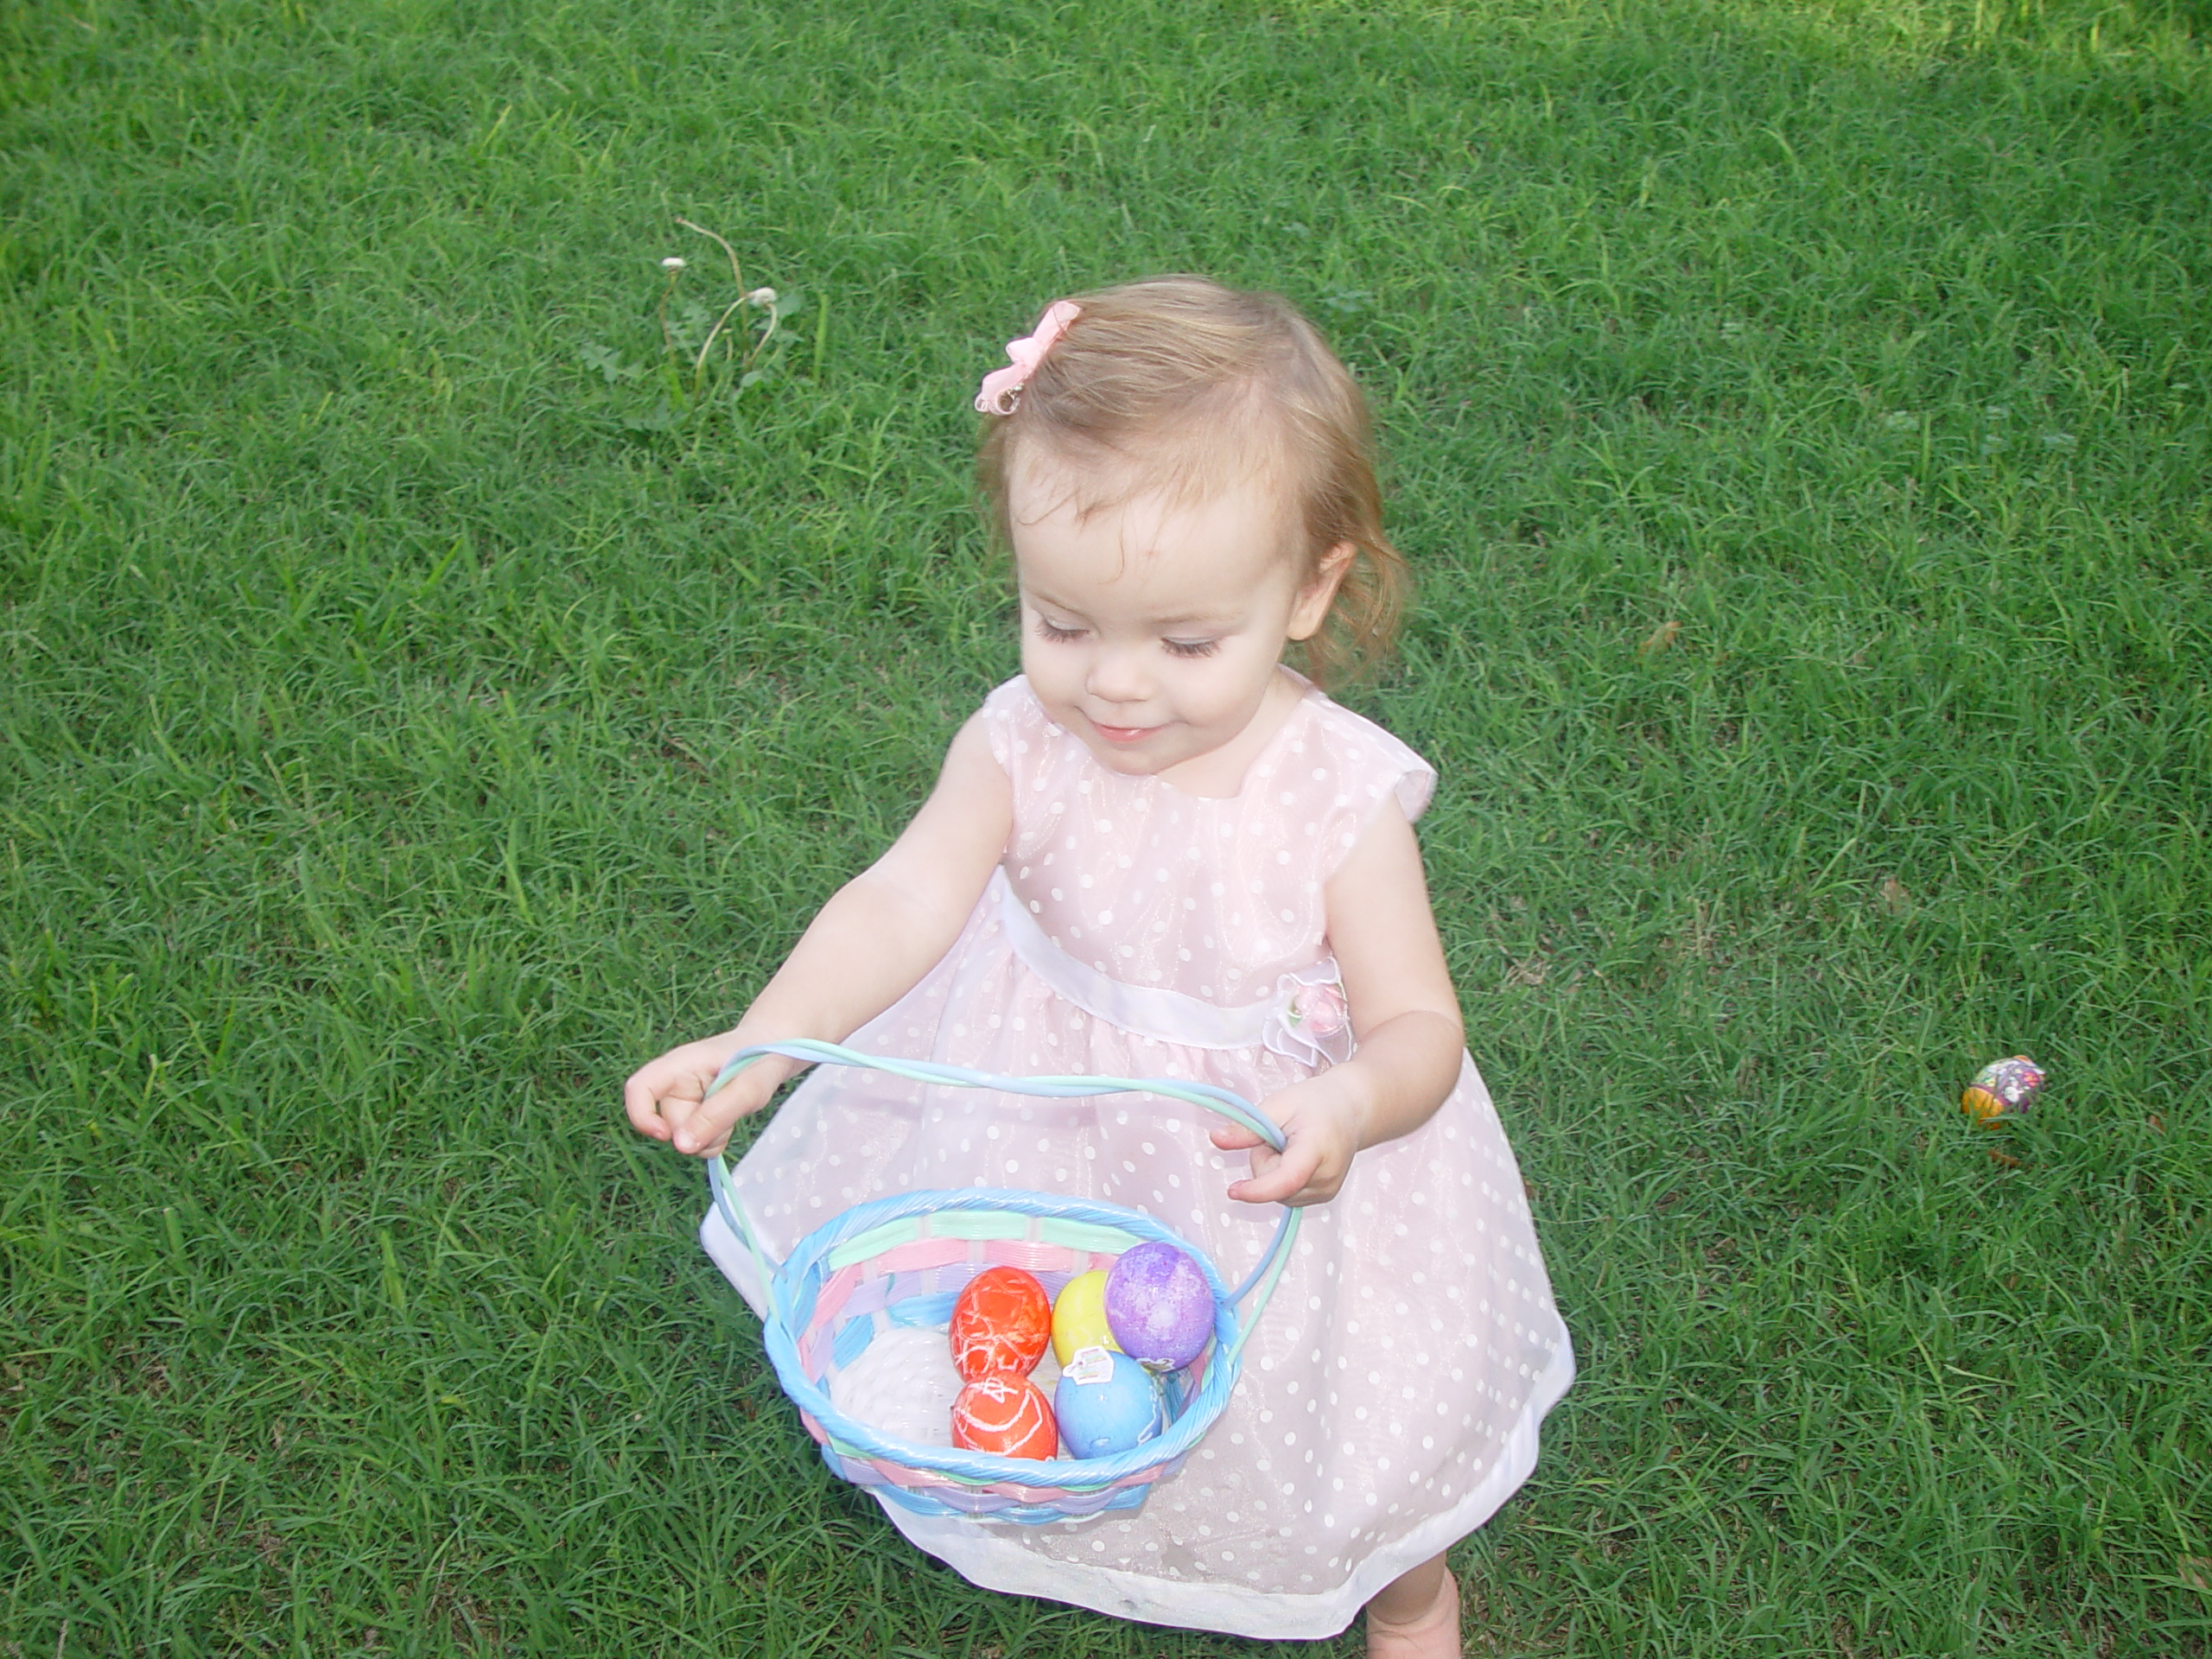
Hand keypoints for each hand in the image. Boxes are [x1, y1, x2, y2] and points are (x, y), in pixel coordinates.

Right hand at [623, 1036, 796, 1157]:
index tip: (666, 1135)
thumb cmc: (762, 1059)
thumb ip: (715, 1116)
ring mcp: (685, 1101)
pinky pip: (697, 1142)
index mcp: (679, 1065)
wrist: (777, 1050)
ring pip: (684, 1139)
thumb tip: (681, 1146)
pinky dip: (715, 1140)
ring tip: (734, 1111)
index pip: (639, 1089)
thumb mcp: (747, 1088)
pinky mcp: (696, 1115)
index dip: (641, 1116)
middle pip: (669, 1125)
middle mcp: (675, 1084)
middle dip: (700, 1132)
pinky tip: (731, 1120)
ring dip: (711, 1137)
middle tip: (732, 1114)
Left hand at [1210, 1073, 1367, 1206]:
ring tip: (1291, 1145)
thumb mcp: (1278, 1105)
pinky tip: (1297, 1158)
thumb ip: (1248, 1127)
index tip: (1233, 1191)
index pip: (1286, 1180)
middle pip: (1274, 1186)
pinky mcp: (1324, 1197)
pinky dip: (1283, 1178)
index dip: (1257, 1189)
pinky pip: (1287, 1195)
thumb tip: (1216, 1139)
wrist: (1352, 1110)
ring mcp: (1327, 1191)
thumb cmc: (1317, 1103)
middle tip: (1280, 1136)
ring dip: (1273, 1171)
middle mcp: (1326, 1178)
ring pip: (1278, 1193)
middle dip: (1265, 1162)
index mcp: (1317, 1150)